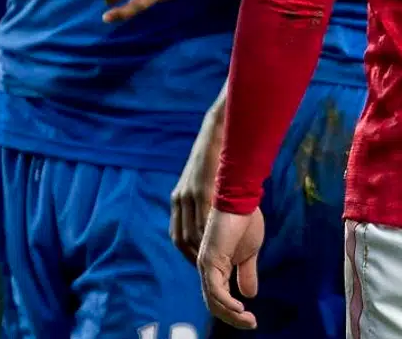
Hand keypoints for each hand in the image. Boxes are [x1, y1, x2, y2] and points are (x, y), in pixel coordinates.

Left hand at [171, 100, 225, 261]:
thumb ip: (208, 208)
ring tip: (222, 262)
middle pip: (183, 239)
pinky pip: (203, 220)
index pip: (178, 237)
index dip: (189, 254)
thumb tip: (216, 228)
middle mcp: (180, 198)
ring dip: (206, 251)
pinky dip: (211, 236)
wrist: (222, 130)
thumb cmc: (221, 160)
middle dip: (197, 257)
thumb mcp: (208, 186)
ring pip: (193, 233)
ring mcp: (189, 193)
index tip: (203, 265)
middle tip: (215, 269)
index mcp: (179, 199)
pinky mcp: (201, 188)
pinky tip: (223, 243)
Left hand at [197, 207, 264, 330]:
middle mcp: (206, 268)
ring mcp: (206, 264)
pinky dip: (227, 303)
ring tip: (248, 319)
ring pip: (214, 301)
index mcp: (215, 268)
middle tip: (251, 324)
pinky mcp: (209, 259)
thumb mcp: (249, 254)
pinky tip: (241, 307)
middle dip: (233, 319)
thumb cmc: (244, 221)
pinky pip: (215, 290)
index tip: (251, 320)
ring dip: (232, 315)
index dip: (234, 313)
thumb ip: (247, 273)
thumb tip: (250, 295)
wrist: (241, 200)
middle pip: (214, 304)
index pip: (219, 299)